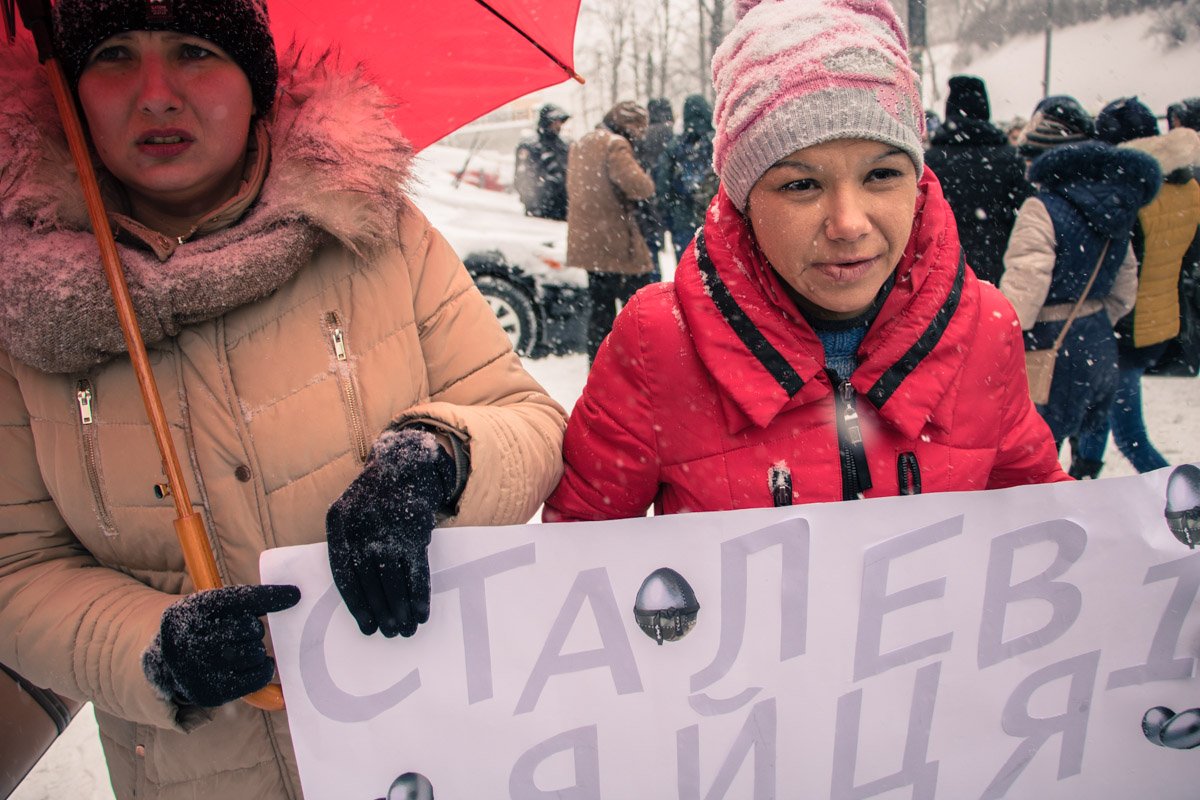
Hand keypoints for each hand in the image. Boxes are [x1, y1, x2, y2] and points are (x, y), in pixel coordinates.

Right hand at [142, 584, 300, 707]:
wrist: (165, 662)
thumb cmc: (202, 628)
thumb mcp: (211, 607)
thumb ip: (244, 601)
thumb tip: (292, 597)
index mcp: (193, 609)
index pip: (240, 599)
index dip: (270, 596)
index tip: (295, 595)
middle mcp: (192, 638)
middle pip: (250, 627)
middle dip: (252, 629)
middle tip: (238, 634)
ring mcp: (200, 668)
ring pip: (255, 652)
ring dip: (256, 650)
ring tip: (238, 650)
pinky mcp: (212, 692)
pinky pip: (258, 678)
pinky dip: (263, 669)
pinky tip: (254, 665)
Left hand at [326, 428, 455, 637]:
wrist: (403, 464)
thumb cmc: (372, 498)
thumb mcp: (348, 513)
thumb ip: (347, 546)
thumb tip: (358, 597)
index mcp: (338, 523)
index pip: (344, 574)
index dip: (356, 605)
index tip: (367, 626)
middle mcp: (362, 527)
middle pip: (370, 581)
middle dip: (381, 611)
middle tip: (389, 633)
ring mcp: (389, 528)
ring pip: (393, 579)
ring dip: (401, 608)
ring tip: (406, 629)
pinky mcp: (415, 530)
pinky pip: (417, 569)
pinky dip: (420, 594)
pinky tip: (422, 612)